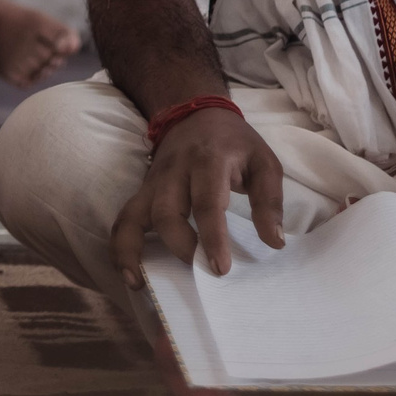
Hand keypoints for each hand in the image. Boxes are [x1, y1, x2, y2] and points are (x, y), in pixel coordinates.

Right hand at [111, 105, 282, 286]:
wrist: (194, 113)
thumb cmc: (235, 144)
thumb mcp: (264, 162)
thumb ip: (270, 202)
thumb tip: (274, 242)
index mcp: (208, 161)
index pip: (206, 202)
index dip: (212, 237)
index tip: (220, 268)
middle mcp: (174, 172)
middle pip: (166, 212)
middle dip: (179, 246)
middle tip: (200, 274)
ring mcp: (153, 183)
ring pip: (134, 216)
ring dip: (134, 250)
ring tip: (142, 282)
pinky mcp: (142, 192)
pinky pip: (123, 219)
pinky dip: (121, 248)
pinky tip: (131, 275)